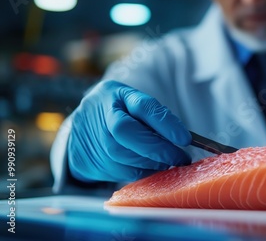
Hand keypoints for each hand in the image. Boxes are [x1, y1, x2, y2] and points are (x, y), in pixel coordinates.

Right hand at [68, 80, 191, 181]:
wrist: (80, 128)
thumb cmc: (117, 112)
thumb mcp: (132, 102)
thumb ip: (153, 116)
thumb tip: (183, 138)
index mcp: (115, 94)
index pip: (142, 106)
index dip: (165, 123)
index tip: (185, 139)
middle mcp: (101, 114)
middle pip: (126, 132)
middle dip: (157, 148)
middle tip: (180, 158)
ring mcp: (93, 139)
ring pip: (124, 156)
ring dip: (152, 163)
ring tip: (169, 162)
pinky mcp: (90, 162)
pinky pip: (121, 172)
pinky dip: (142, 172)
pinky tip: (152, 168)